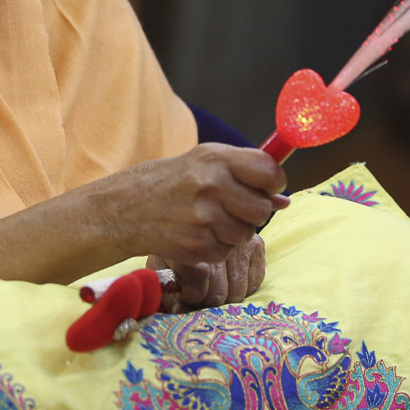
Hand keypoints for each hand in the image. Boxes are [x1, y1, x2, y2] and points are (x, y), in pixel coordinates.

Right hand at [94, 143, 288, 266]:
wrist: (125, 208)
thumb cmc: (173, 181)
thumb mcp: (205, 162)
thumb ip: (245, 174)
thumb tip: (284, 201)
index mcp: (216, 158)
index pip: (269, 172)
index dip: (274, 182)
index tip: (268, 187)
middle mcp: (211, 185)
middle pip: (262, 208)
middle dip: (253, 211)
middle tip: (233, 205)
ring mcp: (203, 218)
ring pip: (247, 233)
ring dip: (235, 230)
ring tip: (211, 218)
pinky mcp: (196, 245)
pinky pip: (228, 251)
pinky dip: (219, 246)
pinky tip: (199, 233)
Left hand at [148, 234, 266, 310]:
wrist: (201, 210)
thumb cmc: (179, 244)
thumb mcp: (163, 265)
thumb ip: (168, 291)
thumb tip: (179, 310)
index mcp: (186, 247)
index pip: (196, 292)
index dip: (191, 298)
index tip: (185, 291)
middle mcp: (216, 243)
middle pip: (218, 295)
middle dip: (209, 299)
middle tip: (202, 288)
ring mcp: (238, 243)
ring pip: (238, 292)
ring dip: (228, 293)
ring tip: (217, 280)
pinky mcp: (256, 244)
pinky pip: (255, 282)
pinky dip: (244, 283)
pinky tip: (232, 272)